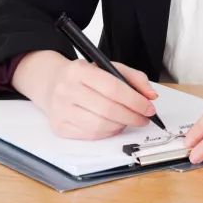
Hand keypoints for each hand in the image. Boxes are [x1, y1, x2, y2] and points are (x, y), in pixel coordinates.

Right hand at [12, 50, 159, 139]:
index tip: (149, 108)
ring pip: (100, 125)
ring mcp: (60, 109)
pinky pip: (91, 135)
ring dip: (121, 125)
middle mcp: (66, 89)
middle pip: (108, 109)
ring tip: (128, 120)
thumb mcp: (107, 67)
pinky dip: (108, 133)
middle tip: (143, 118)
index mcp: (79, 70)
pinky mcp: (59, 126)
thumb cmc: (84, 76)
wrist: (51, 82)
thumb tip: (151, 96)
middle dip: (132, 116)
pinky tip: (114, 125)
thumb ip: (133, 78)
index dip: (135, 100)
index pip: (113, 88)